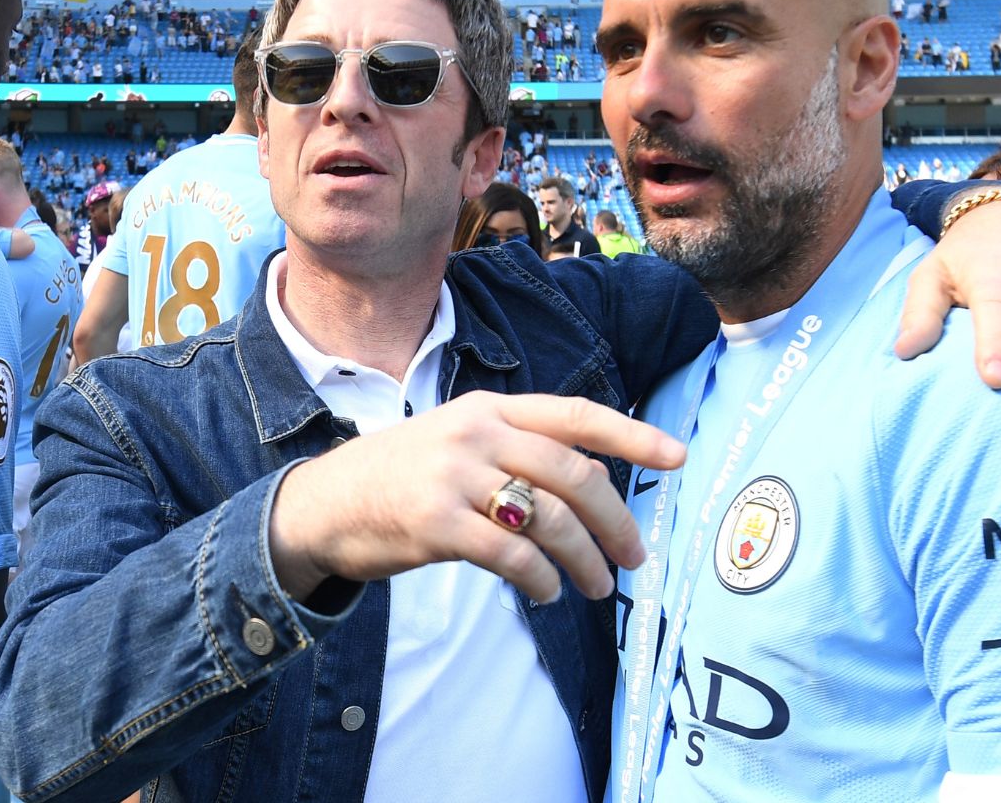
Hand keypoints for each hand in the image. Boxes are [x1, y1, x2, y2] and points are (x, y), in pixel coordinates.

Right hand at [267, 392, 686, 604]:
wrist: (321, 505)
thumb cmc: (399, 480)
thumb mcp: (457, 442)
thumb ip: (515, 451)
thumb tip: (588, 488)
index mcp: (488, 408)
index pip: (575, 415)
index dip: (632, 435)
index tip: (679, 456)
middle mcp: (476, 433)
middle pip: (573, 474)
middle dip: (616, 522)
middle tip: (636, 557)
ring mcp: (454, 476)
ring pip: (549, 519)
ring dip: (585, 560)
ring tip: (597, 588)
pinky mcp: (436, 522)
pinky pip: (511, 554)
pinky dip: (540, 579)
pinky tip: (547, 592)